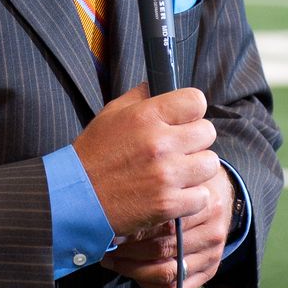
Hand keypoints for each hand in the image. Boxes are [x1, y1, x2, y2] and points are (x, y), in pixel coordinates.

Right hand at [72, 83, 218, 237]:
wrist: (76, 197)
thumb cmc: (93, 154)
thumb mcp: (112, 113)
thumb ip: (140, 96)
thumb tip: (160, 84)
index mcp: (146, 115)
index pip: (196, 101)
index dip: (192, 110)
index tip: (184, 120)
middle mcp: (159, 142)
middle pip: (208, 132)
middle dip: (196, 140)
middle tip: (180, 149)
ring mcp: (166, 174)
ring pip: (210, 164)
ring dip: (197, 169)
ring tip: (179, 172)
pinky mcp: (168, 204)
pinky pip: (203, 196)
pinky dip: (192, 197)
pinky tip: (175, 194)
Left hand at [99, 164, 232, 287]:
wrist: (217, 193)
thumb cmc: (187, 183)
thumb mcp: (178, 175)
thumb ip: (155, 187)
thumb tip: (115, 206)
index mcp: (206, 202)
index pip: (165, 223)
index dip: (134, 229)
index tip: (111, 227)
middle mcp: (213, 230)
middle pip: (165, 248)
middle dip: (129, 250)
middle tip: (107, 246)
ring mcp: (214, 253)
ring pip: (168, 272)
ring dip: (134, 270)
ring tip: (113, 260)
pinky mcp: (211, 270)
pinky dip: (150, 285)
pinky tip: (133, 273)